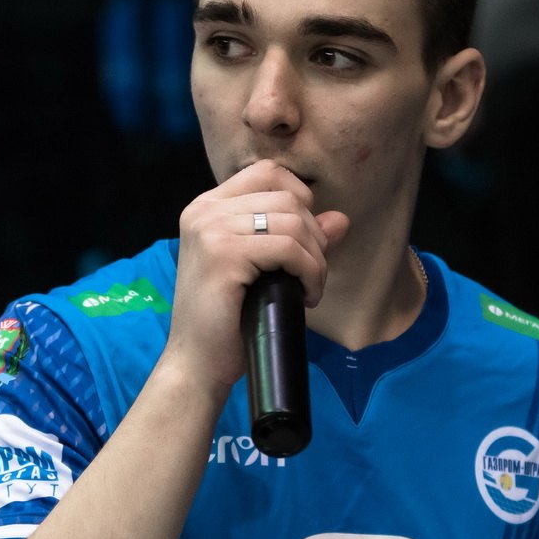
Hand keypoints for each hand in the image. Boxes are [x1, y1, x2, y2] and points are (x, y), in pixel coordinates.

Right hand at [162, 160, 349, 391]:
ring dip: (315, 259)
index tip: (303, 245)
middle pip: (287, 196)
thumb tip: (340, 219)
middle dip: (314, 237)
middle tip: (311, 276)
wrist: (197, 364)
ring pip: (292, 221)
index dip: (300, 201)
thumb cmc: (228, 320)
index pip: (268, 173)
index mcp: (207, 207)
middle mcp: (205, 211)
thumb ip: (297, 239)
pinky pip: (289, 247)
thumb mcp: (264, 270)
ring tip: (308, 289)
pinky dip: (310, 272)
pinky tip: (305, 296)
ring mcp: (211, 229)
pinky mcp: (223, 254)